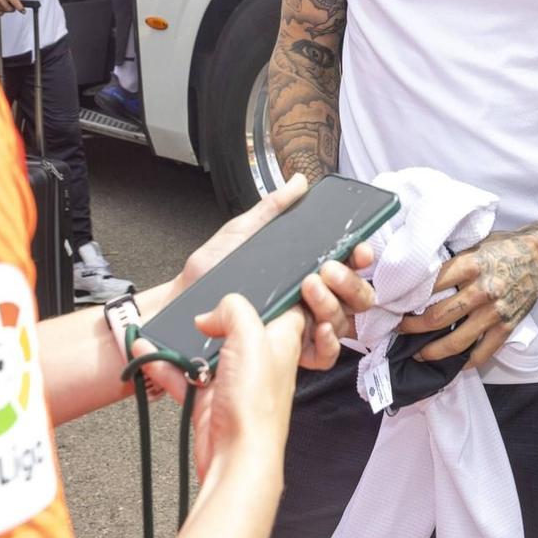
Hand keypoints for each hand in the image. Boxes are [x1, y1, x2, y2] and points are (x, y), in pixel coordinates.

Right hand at [139, 294, 302, 482]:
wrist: (236, 458)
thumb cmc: (256, 407)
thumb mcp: (250, 337)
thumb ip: (234, 310)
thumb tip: (213, 313)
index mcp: (281, 341)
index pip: (285, 308)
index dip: (272, 293)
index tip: (249, 281)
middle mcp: (259, 360)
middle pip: (238, 327)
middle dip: (214, 317)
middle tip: (195, 308)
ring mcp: (234, 381)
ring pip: (206, 351)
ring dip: (182, 342)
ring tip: (160, 331)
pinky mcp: (211, 400)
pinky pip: (184, 376)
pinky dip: (166, 366)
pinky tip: (148, 355)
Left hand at [173, 176, 376, 369]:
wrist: (179, 309)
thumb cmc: (207, 272)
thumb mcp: (241, 233)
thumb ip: (272, 208)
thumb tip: (299, 182)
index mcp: (301, 269)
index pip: (345, 264)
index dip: (359, 257)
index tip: (358, 248)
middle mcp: (306, 299)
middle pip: (354, 296)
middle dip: (350, 281)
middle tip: (329, 269)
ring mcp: (299, 327)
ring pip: (343, 322)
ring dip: (334, 304)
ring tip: (311, 289)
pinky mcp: (287, 353)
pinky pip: (324, 356)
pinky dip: (328, 343)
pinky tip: (318, 328)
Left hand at [398, 230, 537, 368]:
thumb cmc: (504, 247)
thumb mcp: (475, 245)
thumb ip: (452, 263)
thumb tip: (419, 276)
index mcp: (470, 265)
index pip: (430, 286)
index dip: (408, 297)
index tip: (393, 304)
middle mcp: (482, 290)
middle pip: (437, 317)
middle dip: (412, 327)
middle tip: (398, 330)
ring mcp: (495, 312)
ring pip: (455, 341)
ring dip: (431, 351)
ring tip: (417, 353)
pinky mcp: (507, 327)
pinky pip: (481, 353)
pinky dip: (463, 362)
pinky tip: (450, 363)